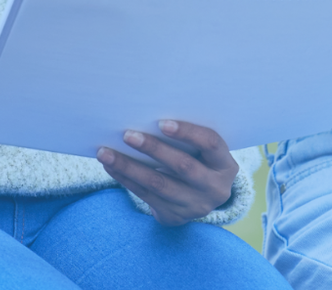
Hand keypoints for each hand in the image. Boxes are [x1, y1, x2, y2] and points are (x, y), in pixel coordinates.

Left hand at [97, 119, 238, 225]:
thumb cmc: (198, 160)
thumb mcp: (203, 152)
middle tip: (127, 135)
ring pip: (158, 185)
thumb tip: (146, 114)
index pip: (210, 144)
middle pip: (183, 166)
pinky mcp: (175, 217)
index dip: (187, 132)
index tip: (162, 123)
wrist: (199, 198)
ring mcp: (195, 206)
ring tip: (106, 153)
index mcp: (226, 165)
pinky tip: (111, 167)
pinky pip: (145, 196)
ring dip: (129, 167)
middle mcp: (215, 188)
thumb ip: (187, 139)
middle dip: (153, 149)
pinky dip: (125, 179)